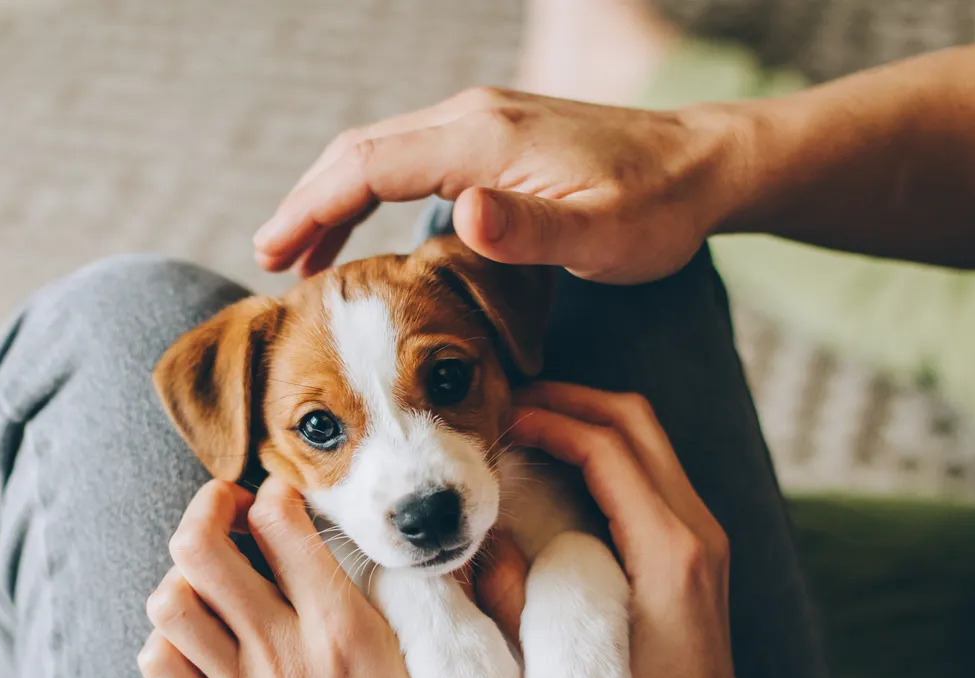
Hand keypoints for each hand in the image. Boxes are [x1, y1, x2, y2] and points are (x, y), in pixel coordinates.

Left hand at [138, 478, 473, 677]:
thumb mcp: (436, 668)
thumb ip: (428, 603)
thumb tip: (431, 546)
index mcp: (343, 628)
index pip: (281, 523)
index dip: (275, 492)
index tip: (285, 496)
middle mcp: (283, 653)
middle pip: (202, 550)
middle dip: (207, 509)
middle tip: (229, 508)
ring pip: (172, 603)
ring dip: (184, 576)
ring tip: (212, 573)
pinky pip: (161, 665)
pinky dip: (169, 639)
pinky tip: (201, 634)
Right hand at [253, 87, 741, 282]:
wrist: (705, 164)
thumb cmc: (657, 208)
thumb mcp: (600, 234)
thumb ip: (527, 228)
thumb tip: (457, 213)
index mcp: (483, 138)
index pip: (368, 164)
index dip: (313, 209)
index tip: (272, 256)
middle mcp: (472, 117)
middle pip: (360, 150)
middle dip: (308, 203)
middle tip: (269, 261)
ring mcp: (482, 122)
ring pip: (381, 151)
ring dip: (334, 197)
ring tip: (303, 256)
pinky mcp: (495, 138)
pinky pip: (410, 158)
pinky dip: (371, 191)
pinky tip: (369, 232)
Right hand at [477, 382, 775, 677]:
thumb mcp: (563, 661)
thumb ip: (514, 597)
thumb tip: (481, 537)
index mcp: (668, 550)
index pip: (608, 448)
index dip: (550, 420)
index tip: (503, 418)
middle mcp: (695, 528)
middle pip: (636, 420)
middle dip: (572, 398)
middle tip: (513, 401)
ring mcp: (703, 531)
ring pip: (648, 436)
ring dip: (589, 417)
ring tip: (531, 421)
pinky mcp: (696, 542)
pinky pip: (651, 467)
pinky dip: (605, 447)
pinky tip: (561, 462)